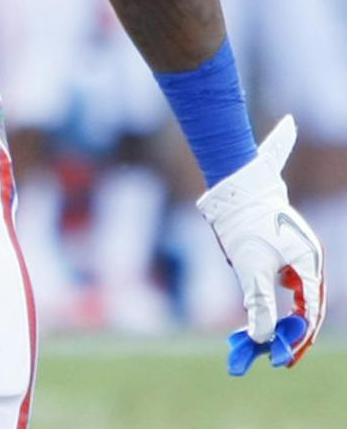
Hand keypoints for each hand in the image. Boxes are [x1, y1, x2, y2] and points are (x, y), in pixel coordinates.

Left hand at [197, 116, 324, 371]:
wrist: (235, 187)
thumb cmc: (244, 223)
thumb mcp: (251, 268)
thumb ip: (260, 304)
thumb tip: (262, 338)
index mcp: (309, 262)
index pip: (311, 310)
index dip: (298, 338)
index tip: (284, 359)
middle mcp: (310, 258)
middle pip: (309, 305)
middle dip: (294, 333)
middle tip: (280, 358)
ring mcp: (300, 253)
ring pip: (300, 295)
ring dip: (286, 318)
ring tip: (271, 341)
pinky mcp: (286, 249)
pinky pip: (288, 282)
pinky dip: (278, 300)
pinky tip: (267, 313)